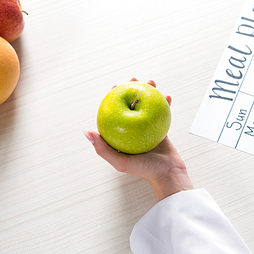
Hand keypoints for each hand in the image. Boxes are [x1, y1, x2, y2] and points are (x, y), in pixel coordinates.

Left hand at [84, 78, 193, 200]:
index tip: (115, 86)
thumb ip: (103, 149)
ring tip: (151, 83)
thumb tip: (86, 132)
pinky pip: (162, 113)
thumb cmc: (144, 170)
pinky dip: (164, 104)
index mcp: (121, 136)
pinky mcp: (160, 129)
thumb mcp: (120, 162)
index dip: (113, 98)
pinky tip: (167, 96)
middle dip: (132, 90)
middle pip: (131, 105)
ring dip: (149, 93)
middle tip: (133, 79)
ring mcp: (147, 129)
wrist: (167, 174)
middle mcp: (133, 131)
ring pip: (147, 106)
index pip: (115, 113)